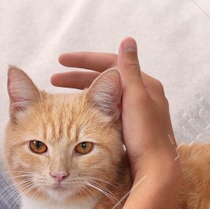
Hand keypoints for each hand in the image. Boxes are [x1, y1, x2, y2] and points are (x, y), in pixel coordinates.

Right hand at [59, 38, 179, 185]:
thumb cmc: (145, 135)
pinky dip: (89, 107)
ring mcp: (135, 113)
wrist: (155, 169)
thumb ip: (129, 70)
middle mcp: (142, 96)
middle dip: (78, 77)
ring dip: (81, 92)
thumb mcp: (134, 99)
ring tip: (59, 95)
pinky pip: (105, 110)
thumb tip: (128, 39)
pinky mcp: (129, 128)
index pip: (111, 63)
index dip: (84, 61)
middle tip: (54, 80)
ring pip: (103, 95)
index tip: (61, 61)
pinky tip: (75, 112)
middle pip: (105, 79)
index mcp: (146, 85)